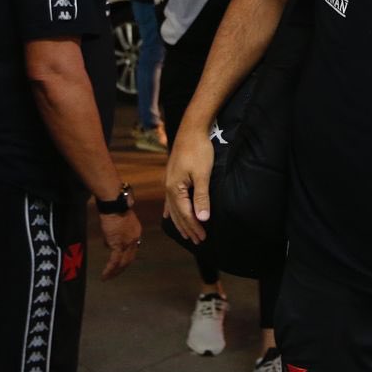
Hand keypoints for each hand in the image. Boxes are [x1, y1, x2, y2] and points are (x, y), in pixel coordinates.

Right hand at [97, 209, 140, 280]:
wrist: (115, 204)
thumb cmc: (115, 209)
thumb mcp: (118, 222)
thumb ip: (115, 234)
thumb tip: (107, 243)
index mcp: (136, 232)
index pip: (132, 248)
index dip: (126, 256)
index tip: (119, 261)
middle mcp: (135, 239)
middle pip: (130, 258)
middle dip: (123, 267)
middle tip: (116, 274)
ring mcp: (128, 243)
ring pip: (123, 262)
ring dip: (116, 271)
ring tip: (109, 277)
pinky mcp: (118, 244)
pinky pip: (115, 261)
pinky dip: (110, 269)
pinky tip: (105, 275)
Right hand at [165, 124, 213, 242]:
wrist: (191, 130)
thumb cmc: (199, 151)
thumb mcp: (203, 175)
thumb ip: (201, 197)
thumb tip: (202, 218)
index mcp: (175, 189)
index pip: (185, 215)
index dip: (194, 227)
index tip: (203, 238)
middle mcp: (169, 188)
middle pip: (178, 214)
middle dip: (188, 228)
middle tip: (198, 241)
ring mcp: (169, 183)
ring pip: (173, 209)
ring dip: (180, 222)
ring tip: (186, 234)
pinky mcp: (173, 177)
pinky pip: (170, 200)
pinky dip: (171, 211)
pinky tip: (168, 216)